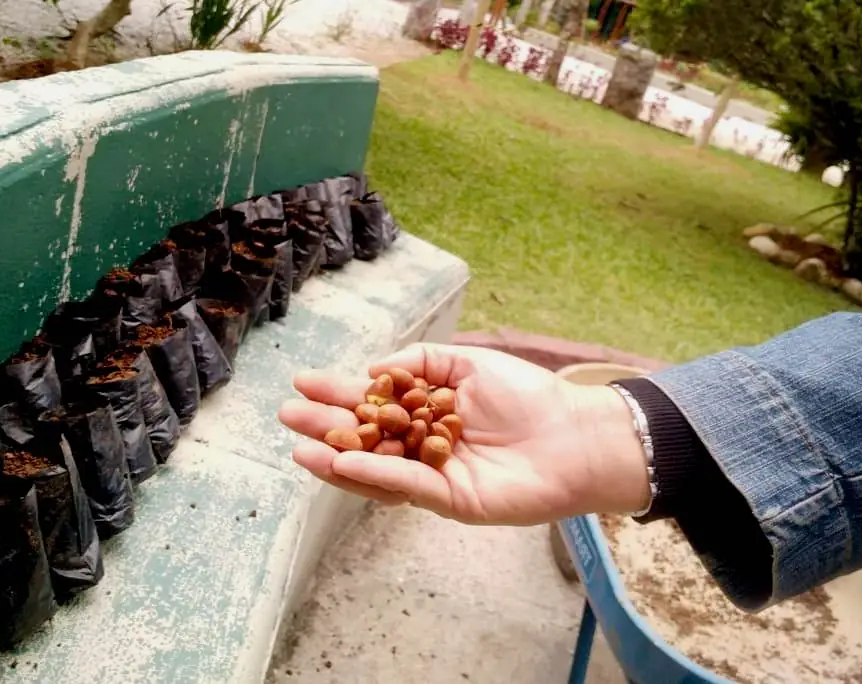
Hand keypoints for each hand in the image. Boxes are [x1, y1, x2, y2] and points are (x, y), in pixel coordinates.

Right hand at [279, 342, 651, 524]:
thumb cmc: (528, 396)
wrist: (573, 436)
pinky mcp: (447, 500)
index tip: (303, 380)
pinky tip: (341, 462)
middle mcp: (424, 443)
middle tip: (287, 413)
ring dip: (334, 458)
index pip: (373, 400)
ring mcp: (433, 474)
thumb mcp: (467, 362)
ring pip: (375, 467)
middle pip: (364, 436)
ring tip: (300, 446)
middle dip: (324, 424)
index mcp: (427, 409)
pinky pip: (403, 485)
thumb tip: (373, 370)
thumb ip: (420, 362)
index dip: (338, 391)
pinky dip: (371, 475)